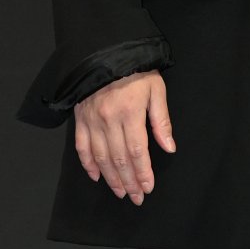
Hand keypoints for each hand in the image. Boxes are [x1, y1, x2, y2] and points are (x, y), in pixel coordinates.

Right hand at [73, 70, 175, 204]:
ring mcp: (92, 121)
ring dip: (111, 178)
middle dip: (129, 182)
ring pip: (101, 158)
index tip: (148, 188)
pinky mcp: (80, 118)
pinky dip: (88, 164)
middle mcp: (109, 120)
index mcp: (130, 113)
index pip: (137, 151)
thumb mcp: (156, 88)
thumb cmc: (136, 69)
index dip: (143, 173)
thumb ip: (161, 120)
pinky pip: (82, 147)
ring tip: (120, 192)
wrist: (106, 51)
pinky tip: (96, 176)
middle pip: (119, 159)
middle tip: (136, 198)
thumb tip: (169, 147)